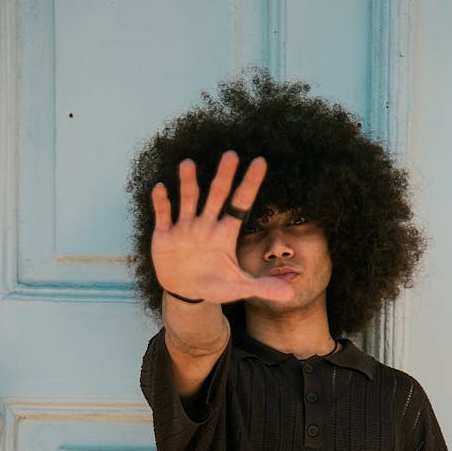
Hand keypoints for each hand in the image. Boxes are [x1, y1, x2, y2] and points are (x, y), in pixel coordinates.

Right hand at [151, 151, 294, 306]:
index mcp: (225, 233)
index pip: (241, 204)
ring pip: (189, 199)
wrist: (185, 291)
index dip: (250, 184)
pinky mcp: (165, 235)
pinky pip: (164, 215)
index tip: (261, 161)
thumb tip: (290, 295)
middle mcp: (206, 224)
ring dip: (188, 183)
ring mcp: (185, 227)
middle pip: (217, 196)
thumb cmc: (214, 284)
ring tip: (188, 164)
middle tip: (231, 155)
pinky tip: (161, 188)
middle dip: (223, 177)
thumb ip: (263, 288)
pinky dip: (161, 203)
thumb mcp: (239, 287)